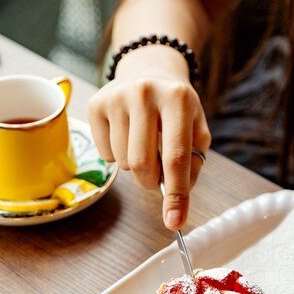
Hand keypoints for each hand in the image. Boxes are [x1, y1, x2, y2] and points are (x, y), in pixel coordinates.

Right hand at [88, 72, 210, 230]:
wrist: (150, 71)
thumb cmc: (177, 110)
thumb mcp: (197, 130)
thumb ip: (191, 166)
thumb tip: (175, 206)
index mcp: (178, 99)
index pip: (176, 157)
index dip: (176, 195)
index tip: (174, 222)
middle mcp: (145, 93)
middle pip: (142, 164)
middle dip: (150, 182)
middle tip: (157, 175)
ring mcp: (117, 96)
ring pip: (122, 162)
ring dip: (135, 166)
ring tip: (143, 144)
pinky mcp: (96, 103)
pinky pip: (105, 154)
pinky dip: (117, 155)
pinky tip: (126, 134)